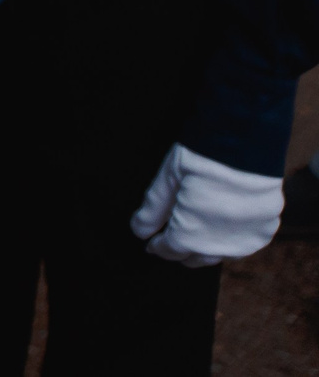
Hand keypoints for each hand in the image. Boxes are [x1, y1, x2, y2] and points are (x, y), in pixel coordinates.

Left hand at [131, 144, 283, 265]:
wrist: (246, 147)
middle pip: (196, 258)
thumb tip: (139, 231)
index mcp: (189, 235)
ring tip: (197, 237)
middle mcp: (218, 246)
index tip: (152, 244)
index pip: (169, 250)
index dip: (158, 246)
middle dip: (181, 251)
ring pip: (221, 255)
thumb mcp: (168, 180)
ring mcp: (245, 241)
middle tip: (173, 241)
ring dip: (207, 249)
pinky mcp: (265, 232)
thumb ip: (152, 210)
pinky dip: (232, 241)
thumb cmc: (201, 160)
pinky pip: (244, 245)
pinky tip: (224, 230)